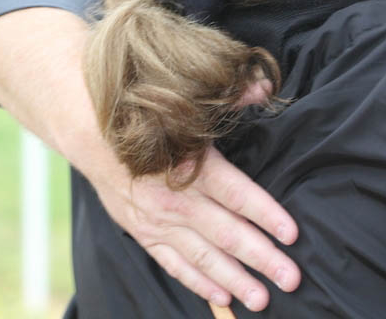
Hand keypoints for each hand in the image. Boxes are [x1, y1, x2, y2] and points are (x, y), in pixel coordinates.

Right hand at [0, 8, 300, 309]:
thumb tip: (263, 87)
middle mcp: (179, 200)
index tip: (293, 234)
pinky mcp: (146, 234)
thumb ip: (231, 99)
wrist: (92, 135)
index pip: (239, 196)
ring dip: (235, 280)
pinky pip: (175, 265)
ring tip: (263, 298)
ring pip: (204, 258)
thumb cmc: (149, 119)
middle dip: (263, 259)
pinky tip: (223, 297)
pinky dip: (199, 282)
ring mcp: (160, 222)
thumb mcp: (189, 107)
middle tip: (291, 279)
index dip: (268, 216)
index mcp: (195, 167)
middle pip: (229, 234)